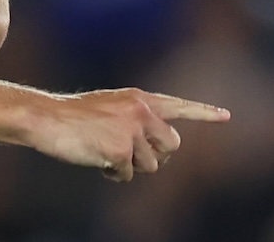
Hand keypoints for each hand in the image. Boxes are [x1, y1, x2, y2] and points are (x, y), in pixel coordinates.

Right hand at [27, 88, 229, 181]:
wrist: (48, 119)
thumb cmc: (74, 117)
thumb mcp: (111, 108)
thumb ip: (137, 120)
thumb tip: (159, 148)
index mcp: (139, 98)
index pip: (178, 105)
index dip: (203, 112)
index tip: (225, 116)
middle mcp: (141, 111)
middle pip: (173, 145)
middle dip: (156, 155)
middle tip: (131, 154)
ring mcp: (132, 130)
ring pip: (152, 165)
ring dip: (131, 166)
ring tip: (106, 152)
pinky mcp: (121, 149)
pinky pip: (128, 174)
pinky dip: (113, 173)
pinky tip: (97, 159)